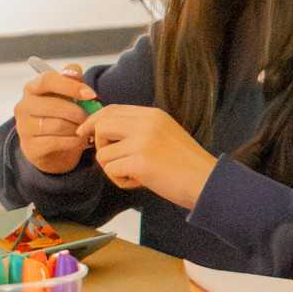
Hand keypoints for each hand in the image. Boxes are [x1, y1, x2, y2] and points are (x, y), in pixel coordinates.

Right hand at [14, 64, 98, 174]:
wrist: (54, 147)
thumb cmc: (62, 114)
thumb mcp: (69, 94)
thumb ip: (72, 80)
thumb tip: (74, 70)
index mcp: (32, 88)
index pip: (48, 80)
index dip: (71, 86)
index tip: (91, 94)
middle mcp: (23, 106)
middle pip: (55, 105)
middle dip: (79, 112)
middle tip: (91, 117)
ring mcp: (23, 127)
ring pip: (57, 125)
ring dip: (78, 128)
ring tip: (85, 128)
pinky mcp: (30, 147)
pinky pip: (56, 142)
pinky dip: (74, 141)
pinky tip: (80, 139)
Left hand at [83, 106, 214, 208]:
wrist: (206, 181)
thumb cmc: (184, 163)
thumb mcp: (163, 134)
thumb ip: (138, 129)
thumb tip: (102, 132)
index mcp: (152, 114)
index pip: (112, 109)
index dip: (94, 121)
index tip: (85, 134)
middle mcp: (147, 123)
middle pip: (101, 126)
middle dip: (100, 145)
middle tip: (113, 160)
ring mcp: (143, 141)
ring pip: (103, 153)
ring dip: (113, 169)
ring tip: (135, 174)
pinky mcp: (141, 162)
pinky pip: (111, 171)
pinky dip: (121, 180)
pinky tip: (140, 182)